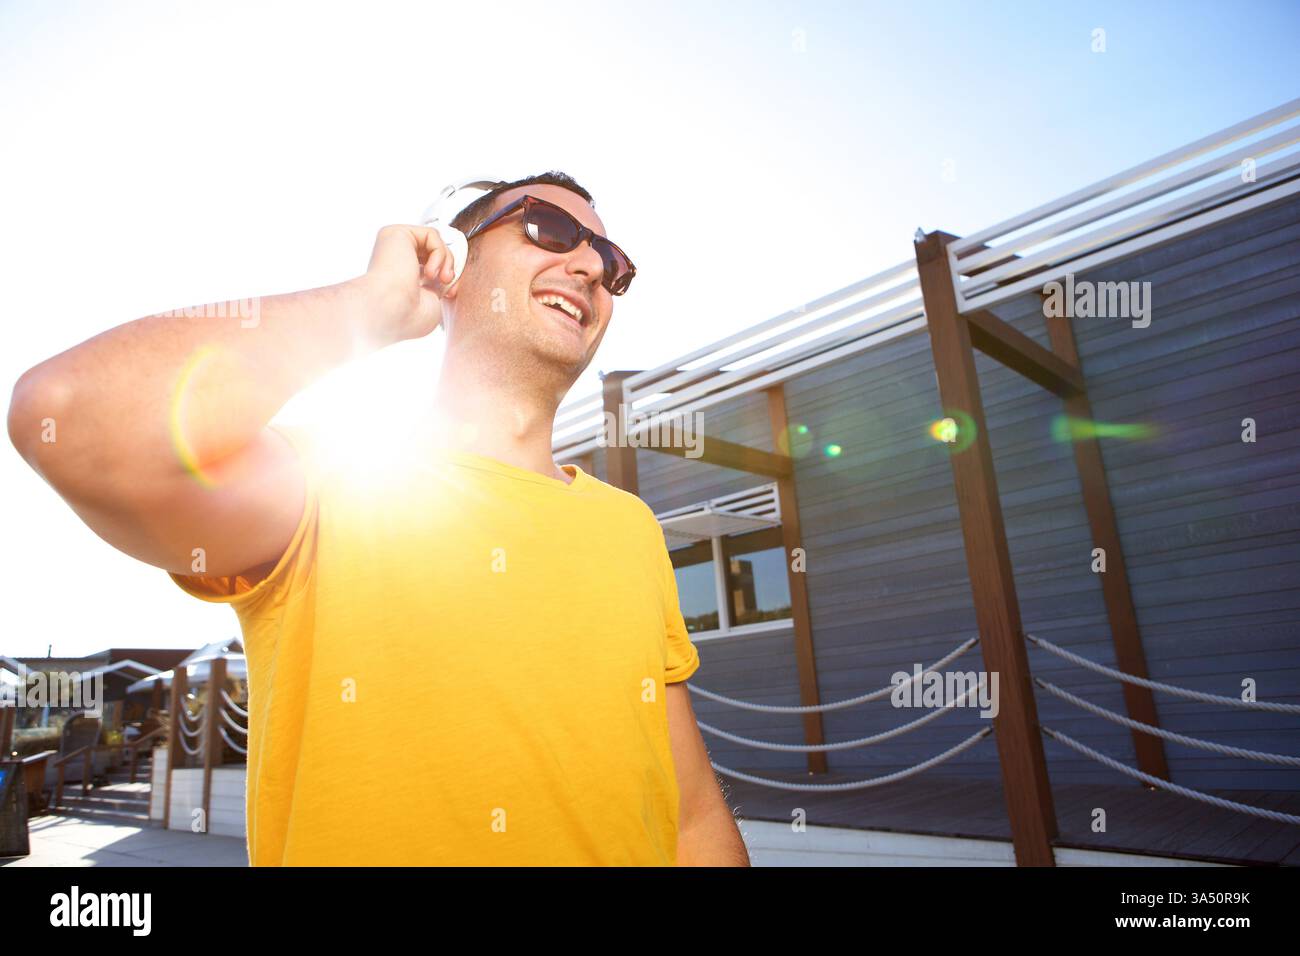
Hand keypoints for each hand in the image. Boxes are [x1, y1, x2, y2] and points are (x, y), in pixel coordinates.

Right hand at [360, 224, 457, 342]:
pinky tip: (430, 273)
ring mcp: (392, 244)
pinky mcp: (396, 232)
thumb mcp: (431, 300)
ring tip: (442, 279)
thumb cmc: (407, 316)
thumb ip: (438, 284)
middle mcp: (392, 258)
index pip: (429, 267)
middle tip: (449, 284)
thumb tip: (447, 271)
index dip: (446, 278)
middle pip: (433, 252)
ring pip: (434, 242)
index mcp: (398, 276)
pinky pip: (432, 234)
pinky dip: (439, 253)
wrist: (390, 311)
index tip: (449, 295)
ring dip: (447, 261)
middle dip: (449, 267)